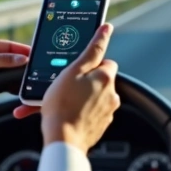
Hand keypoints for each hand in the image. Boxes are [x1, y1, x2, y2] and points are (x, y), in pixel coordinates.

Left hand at [0, 39, 29, 108]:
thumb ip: (3, 61)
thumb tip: (23, 59)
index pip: (12, 46)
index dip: (24, 51)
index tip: (37, 59)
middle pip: (8, 62)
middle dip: (16, 70)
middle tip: (28, 77)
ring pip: (0, 77)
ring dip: (4, 84)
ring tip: (13, 91)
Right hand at [13, 23, 120, 154]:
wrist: (62, 141)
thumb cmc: (62, 106)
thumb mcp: (73, 71)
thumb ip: (92, 50)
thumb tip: (107, 29)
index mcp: (107, 78)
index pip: (104, 61)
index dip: (87, 64)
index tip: (75, 70)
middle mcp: (112, 95)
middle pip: (97, 80)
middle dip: (81, 82)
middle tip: (63, 87)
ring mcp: (107, 112)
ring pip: (91, 98)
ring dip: (77, 98)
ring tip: (59, 103)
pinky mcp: (99, 126)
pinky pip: (88, 114)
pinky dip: (77, 112)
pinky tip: (63, 114)